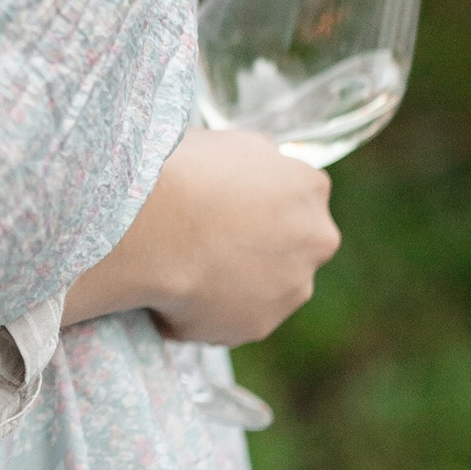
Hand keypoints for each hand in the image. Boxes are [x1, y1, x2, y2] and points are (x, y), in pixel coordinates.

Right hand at [62, 125, 338, 345]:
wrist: (155, 227)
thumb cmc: (186, 174)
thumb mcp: (232, 143)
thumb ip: (260, 161)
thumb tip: (262, 167)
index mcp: (310, 188)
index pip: (297, 197)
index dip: (260, 202)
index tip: (228, 206)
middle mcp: (315, 240)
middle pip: (294, 245)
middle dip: (262, 246)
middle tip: (210, 240)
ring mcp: (291, 287)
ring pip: (268, 287)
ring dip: (239, 283)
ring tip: (187, 270)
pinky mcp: (259, 326)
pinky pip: (236, 319)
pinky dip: (213, 311)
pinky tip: (178, 294)